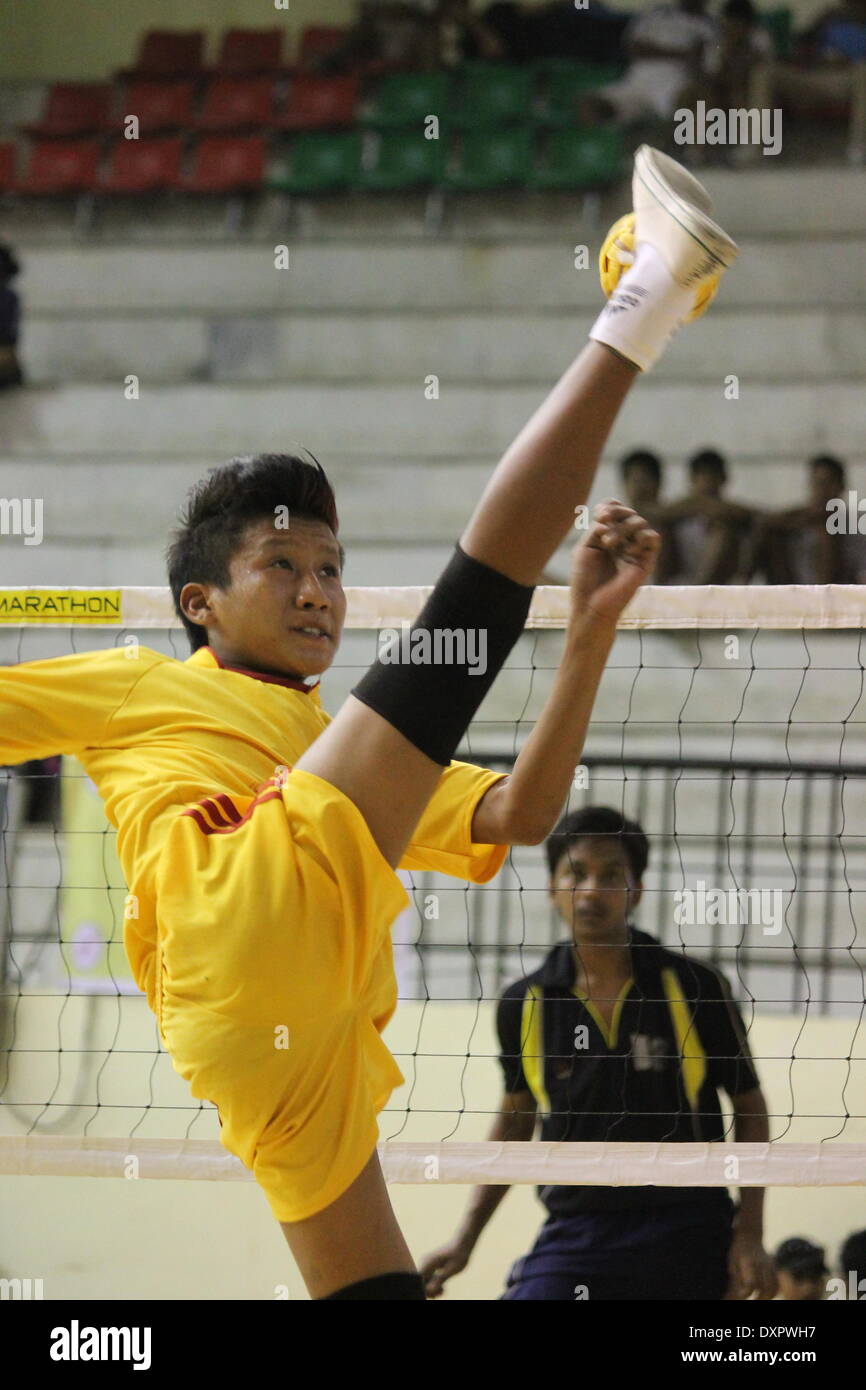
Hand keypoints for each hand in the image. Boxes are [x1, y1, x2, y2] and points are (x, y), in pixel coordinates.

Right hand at [419, 1237, 473, 1298]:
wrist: (463, 1244)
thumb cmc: (458, 1255)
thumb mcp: (450, 1270)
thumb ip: (439, 1280)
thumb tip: (429, 1290)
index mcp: (427, 1263)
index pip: (419, 1281)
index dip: (425, 1290)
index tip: (435, 1294)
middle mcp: (425, 1262)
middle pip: (421, 1281)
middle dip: (429, 1290)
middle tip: (442, 1292)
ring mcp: (427, 1263)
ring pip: (425, 1280)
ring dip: (432, 1287)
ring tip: (443, 1290)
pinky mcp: (431, 1265)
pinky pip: (429, 1277)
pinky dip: (434, 1283)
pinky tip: (442, 1287)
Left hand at [570, 500, 659, 625]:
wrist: (592, 605)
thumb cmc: (585, 579)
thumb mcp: (585, 547)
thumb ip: (597, 528)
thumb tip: (610, 518)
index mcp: (606, 535)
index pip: (615, 509)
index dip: (610, 506)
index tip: (599, 515)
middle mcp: (622, 540)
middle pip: (628, 512)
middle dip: (616, 513)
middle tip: (603, 523)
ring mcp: (634, 550)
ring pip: (640, 522)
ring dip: (624, 527)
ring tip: (609, 543)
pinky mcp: (645, 561)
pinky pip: (653, 538)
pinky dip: (642, 537)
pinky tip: (628, 551)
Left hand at [726, 1230, 777, 1299]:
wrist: (750, 1235)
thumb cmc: (738, 1250)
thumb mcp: (732, 1260)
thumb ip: (737, 1277)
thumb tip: (742, 1293)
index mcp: (748, 1262)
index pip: (750, 1283)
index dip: (746, 1292)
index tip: (741, 1294)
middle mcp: (760, 1263)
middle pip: (764, 1286)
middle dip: (759, 1297)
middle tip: (754, 1300)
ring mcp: (769, 1264)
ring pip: (773, 1285)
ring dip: (768, 1295)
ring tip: (761, 1298)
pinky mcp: (774, 1265)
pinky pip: (778, 1281)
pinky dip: (775, 1290)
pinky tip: (768, 1294)